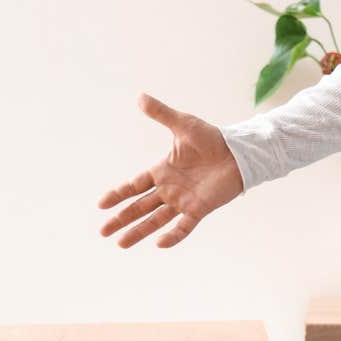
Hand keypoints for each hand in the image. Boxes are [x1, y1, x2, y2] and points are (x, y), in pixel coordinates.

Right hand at [97, 94, 244, 248]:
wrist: (240, 152)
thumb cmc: (213, 139)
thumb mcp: (183, 124)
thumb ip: (161, 114)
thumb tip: (140, 96)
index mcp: (163, 171)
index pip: (134, 186)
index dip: (118, 195)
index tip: (101, 204)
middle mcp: (170, 189)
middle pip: (140, 207)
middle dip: (121, 218)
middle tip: (103, 232)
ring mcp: (184, 200)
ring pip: (156, 219)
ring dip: (139, 231)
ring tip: (121, 244)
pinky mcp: (200, 208)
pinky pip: (184, 225)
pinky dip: (173, 235)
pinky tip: (159, 244)